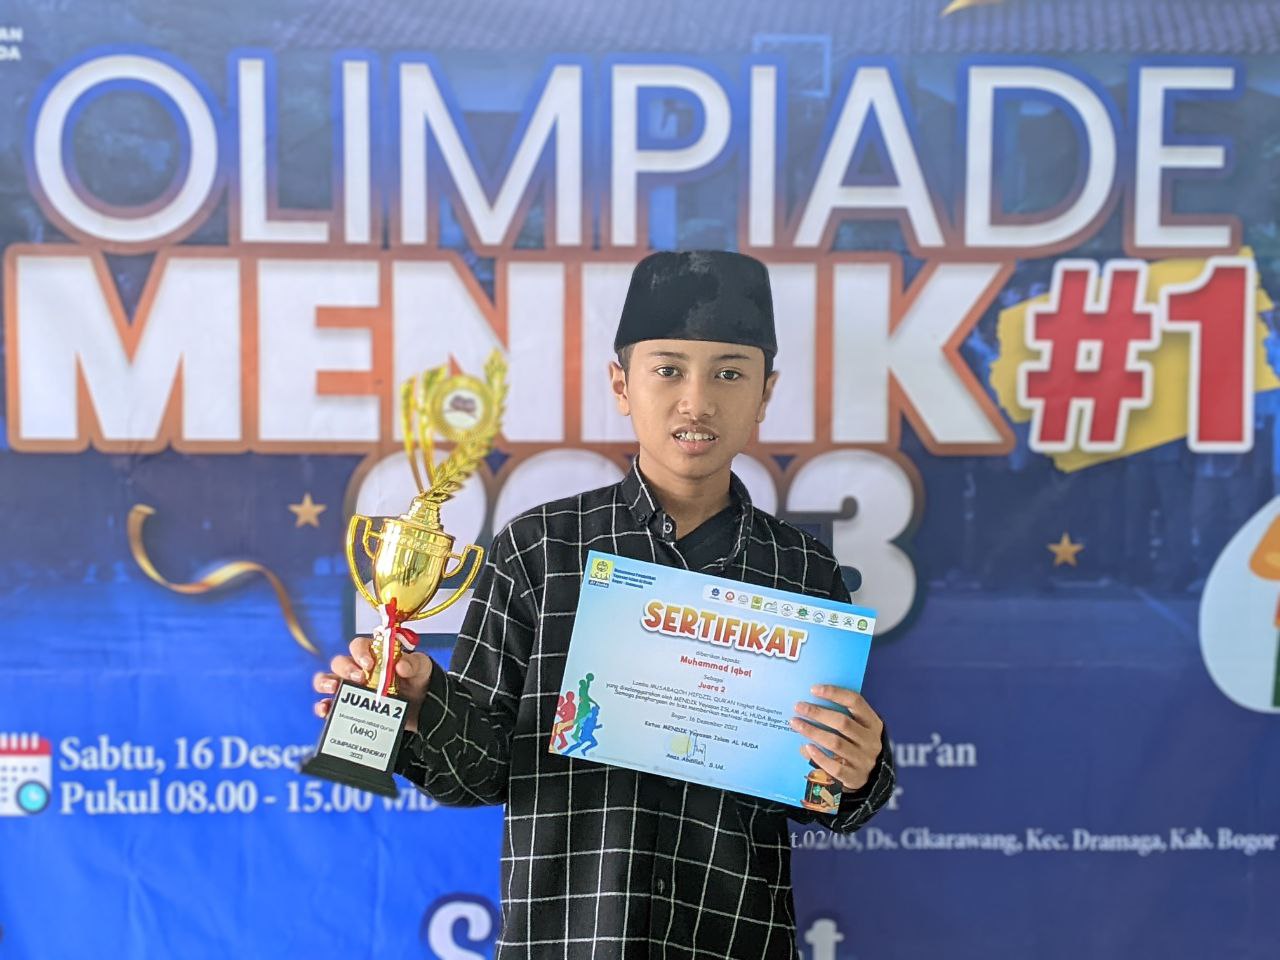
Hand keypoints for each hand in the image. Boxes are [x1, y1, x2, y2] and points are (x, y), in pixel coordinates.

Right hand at [311, 636, 434, 733]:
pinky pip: (329, 705)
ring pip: (328, 680)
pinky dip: (324, 706)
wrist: (421, 707)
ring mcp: (351, 688)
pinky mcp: (349, 707)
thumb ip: (414, 664)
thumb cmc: (417, 680)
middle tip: (359, 679)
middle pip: (340, 662)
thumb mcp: (421, 668)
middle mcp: (358, 669)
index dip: (360, 652)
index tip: (369, 664)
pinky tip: (326, 710)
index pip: (358, 645)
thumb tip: (401, 665)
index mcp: (374, 654)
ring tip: (334, 689)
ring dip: (326, 683)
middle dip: (345, 669)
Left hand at [791, 685, 884, 791]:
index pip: (855, 701)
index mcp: (873, 723)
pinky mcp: (855, 777)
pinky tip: (806, 747)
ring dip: (813, 732)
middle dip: (818, 713)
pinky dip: (819, 756)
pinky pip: (835, 767)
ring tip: (796, 724)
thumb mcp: (859, 729)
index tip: (813, 689)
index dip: (834, 693)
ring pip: (836, 743)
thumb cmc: (858, 745)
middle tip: (798, 706)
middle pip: (843, 722)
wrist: (873, 777)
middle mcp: (871, 741)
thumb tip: (809, 707)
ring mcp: (864, 760)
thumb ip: (842, 717)